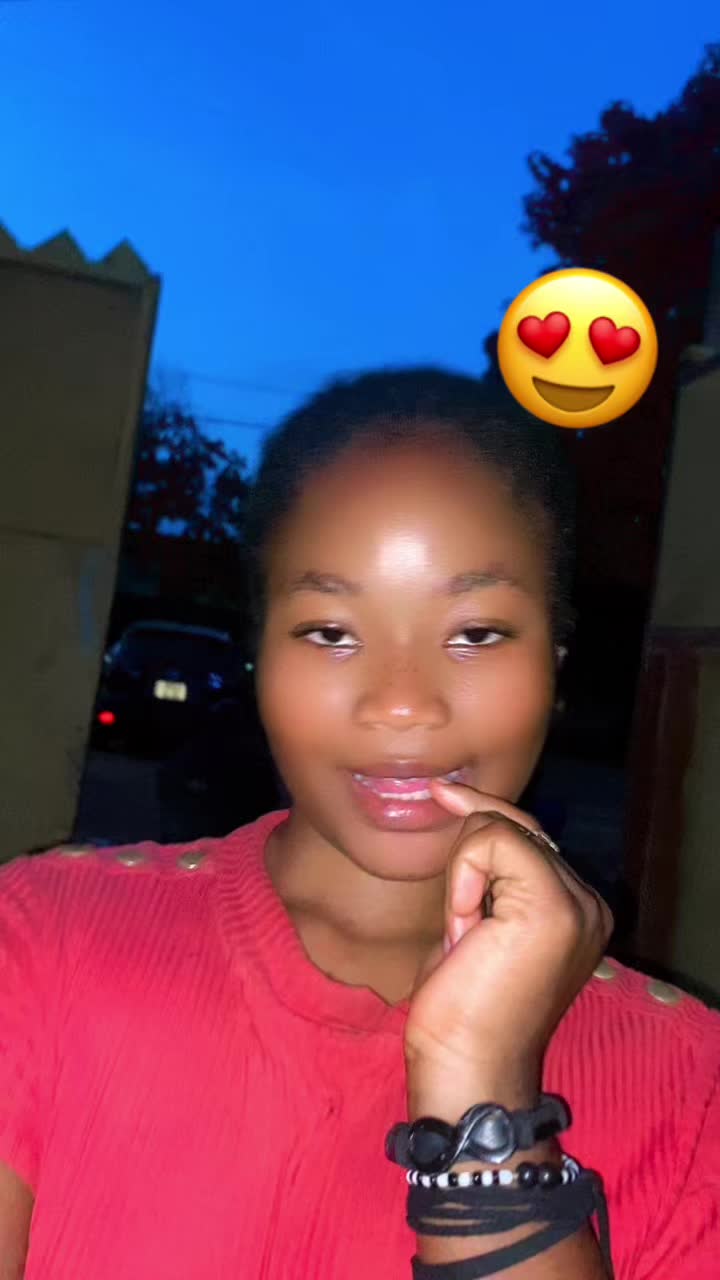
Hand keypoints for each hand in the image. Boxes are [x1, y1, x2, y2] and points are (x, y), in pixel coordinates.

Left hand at [405, 781, 612, 1095]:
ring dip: (464, 878)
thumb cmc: (460, 1008)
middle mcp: (588, 902)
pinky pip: (492, 841)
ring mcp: (577, 903)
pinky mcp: (552, 905)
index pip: (528, 834)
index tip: (442, 797)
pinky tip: (466, 930)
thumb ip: (491, 876)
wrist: (467, 1066)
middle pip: (515, 824)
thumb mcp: (476, 924)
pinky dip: (463, 877)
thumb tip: (468, 812)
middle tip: (461, 929)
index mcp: (578, 908)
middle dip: (469, 859)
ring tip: (468, 939)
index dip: (479, 822)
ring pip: (499, 828)